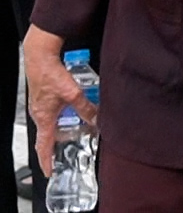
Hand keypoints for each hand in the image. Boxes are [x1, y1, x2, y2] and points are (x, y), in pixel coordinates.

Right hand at [25, 26, 91, 174]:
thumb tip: (97, 119)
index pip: (43, 146)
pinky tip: (70, 113)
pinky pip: (52, 112)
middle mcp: (39, 114)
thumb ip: (86, 107)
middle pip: (46, 136)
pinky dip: (60, 117)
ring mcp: (40, 105)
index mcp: (44, 118)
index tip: (49, 171)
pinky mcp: (44, 96)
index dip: (46, 160)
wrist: (40, 57)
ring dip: (59, 130)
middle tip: (61, 156)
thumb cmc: (50, 74)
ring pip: (50, 123)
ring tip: (70, 136)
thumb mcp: (72, 93)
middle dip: (54, 147)